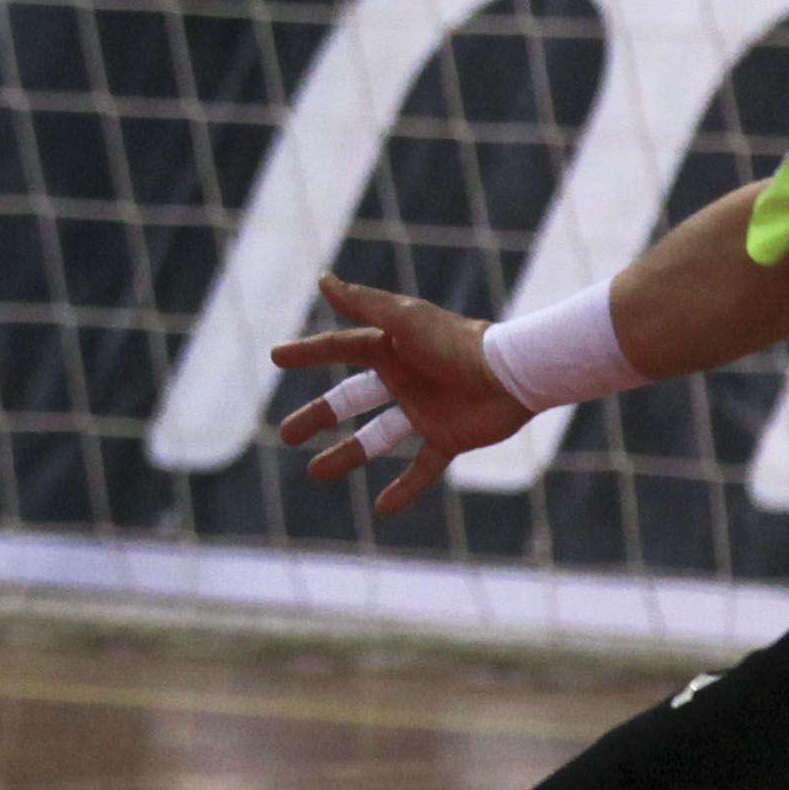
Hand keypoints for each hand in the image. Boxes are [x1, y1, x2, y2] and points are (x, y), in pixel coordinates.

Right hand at [269, 274, 536, 519]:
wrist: (512, 374)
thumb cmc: (457, 342)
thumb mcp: (404, 320)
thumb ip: (363, 304)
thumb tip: (323, 279)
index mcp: (391, 348)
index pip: (339, 349)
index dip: (308, 352)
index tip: (276, 357)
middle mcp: (404, 379)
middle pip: (350, 399)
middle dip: (318, 416)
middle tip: (285, 435)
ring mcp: (424, 412)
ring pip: (376, 437)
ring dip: (346, 454)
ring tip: (314, 473)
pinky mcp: (447, 439)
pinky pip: (422, 468)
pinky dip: (403, 490)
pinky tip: (380, 510)